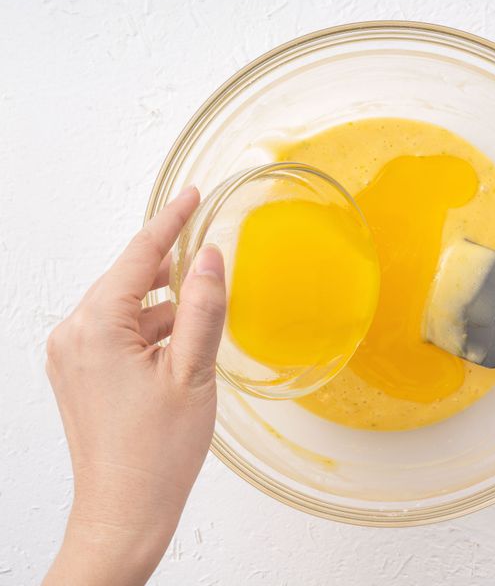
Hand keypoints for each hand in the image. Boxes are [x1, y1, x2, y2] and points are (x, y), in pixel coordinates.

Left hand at [43, 187, 225, 585]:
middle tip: (208, 253)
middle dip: (170, 267)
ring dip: (164, 306)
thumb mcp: (193, 372)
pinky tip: (181, 345)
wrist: (125, 511)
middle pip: (129, 280)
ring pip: (126, 308)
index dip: (170, 222)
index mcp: (96, 329)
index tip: (191, 195)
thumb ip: (202, 307)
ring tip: (202, 316)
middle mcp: (73, 336)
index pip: (139, 257)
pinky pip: (117, 333)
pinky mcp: (80, 374)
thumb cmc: (157, 452)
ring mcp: (72, 356)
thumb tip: (210, 256)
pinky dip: (151, 330)